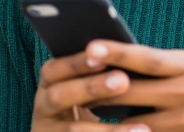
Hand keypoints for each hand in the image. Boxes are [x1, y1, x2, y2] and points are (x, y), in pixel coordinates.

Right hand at [31, 41, 148, 131]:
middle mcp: (42, 108)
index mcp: (48, 84)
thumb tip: (133, 59)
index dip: (76, 64)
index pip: (53, 70)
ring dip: (108, 129)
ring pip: (72, 130)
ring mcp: (46, 131)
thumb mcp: (89, 90)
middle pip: (58, 96)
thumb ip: (101, 74)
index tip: (102, 58)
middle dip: (91, 87)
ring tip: (141, 128)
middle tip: (123, 81)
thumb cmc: (93, 104)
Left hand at [85, 40, 183, 131]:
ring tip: (78, 115)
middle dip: (99, 90)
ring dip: (107, 120)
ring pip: (133, 122)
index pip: (146, 56)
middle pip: (132, 90)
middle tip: (65, 86)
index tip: (88, 46)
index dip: (116, 51)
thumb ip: (162, 67)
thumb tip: (119, 64)